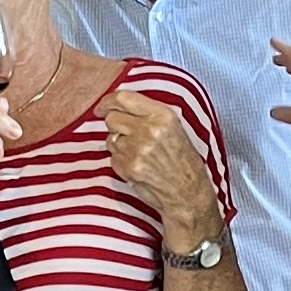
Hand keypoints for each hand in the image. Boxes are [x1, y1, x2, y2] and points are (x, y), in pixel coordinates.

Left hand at [102, 86, 219, 247]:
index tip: (102, 107)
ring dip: (119, 145)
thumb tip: (118, 105)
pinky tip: (138, 166)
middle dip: (115, 125)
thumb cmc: (184, 161)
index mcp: (162, 116)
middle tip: (127, 134)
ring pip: (110, 139)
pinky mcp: (128, 169)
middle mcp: (148, 130)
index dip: (108, 101)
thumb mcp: (175, 127)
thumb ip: (149, 113)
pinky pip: (113, 158)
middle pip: (112, 118)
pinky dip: (121, 162)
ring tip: (139, 153)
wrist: (188, 193)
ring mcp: (136, 150)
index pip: (123, 98)